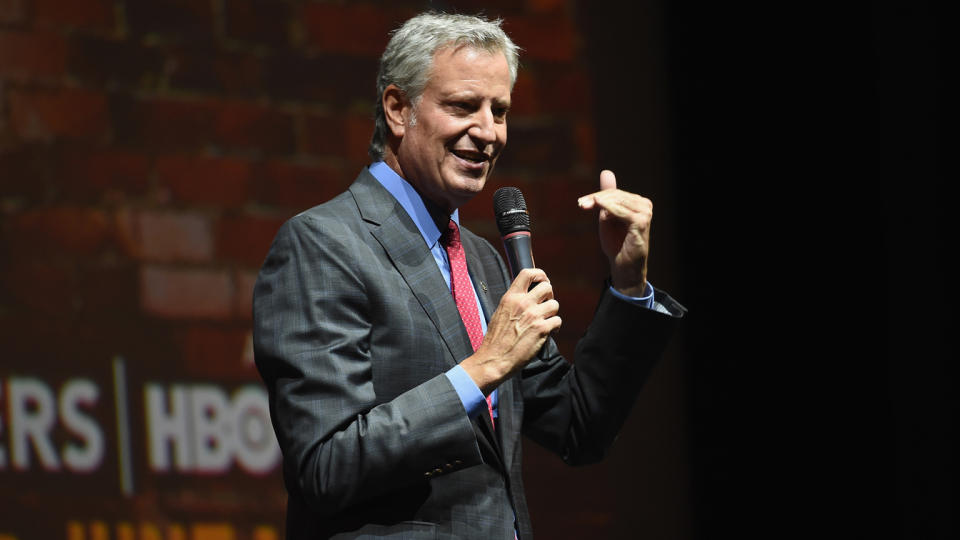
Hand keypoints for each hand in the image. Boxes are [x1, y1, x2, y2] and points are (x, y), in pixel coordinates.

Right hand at [459, 268, 560, 393]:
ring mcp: (533, 316)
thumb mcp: (500, 313)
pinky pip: (557, 321)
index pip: (528, 273)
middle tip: (545, 305)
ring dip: (552, 313)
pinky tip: (548, 332)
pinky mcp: (542, 329)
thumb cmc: (495, 340)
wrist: (494, 359)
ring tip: (545, 321)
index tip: (542, 281)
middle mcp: (523, 303)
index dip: (540, 274)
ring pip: (555, 304)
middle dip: (549, 295)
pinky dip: (555, 327)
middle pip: (547, 287)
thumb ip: (514, 303)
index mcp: (510, 298)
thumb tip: (527, 298)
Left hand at [577, 170, 651, 296]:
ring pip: (617, 200)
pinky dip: (608, 208)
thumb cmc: (616, 243)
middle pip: (615, 195)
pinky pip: (621, 211)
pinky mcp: (642, 222)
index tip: (581, 203)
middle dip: (595, 199)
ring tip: (585, 206)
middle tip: (581, 204)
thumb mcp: (607, 218)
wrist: (623, 266)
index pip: (614, 193)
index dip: (596, 196)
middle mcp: (644, 205)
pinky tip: (597, 206)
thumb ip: (606, 198)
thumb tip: (606, 172)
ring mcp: (645, 212)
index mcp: (638, 202)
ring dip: (599, 203)